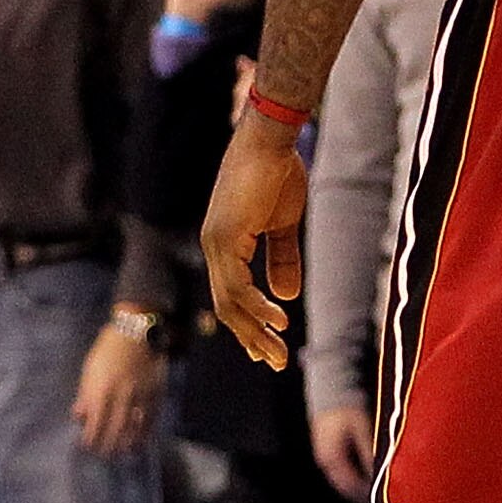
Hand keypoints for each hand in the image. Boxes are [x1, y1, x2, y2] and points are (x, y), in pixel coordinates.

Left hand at [72, 321, 163, 457]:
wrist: (136, 332)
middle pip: (115, 428)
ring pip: (135, 425)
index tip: (88, 447)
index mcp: (102, 390)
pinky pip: (152, 416)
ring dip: (128, 442)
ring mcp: (140, 394)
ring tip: (124, 452)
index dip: (92, 438)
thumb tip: (79, 417)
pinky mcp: (155, 391)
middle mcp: (121, 396)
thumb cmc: (107, 349)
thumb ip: (85, 395)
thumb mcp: (89, 370)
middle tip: (105, 455)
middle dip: (109, 445)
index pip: (95, 423)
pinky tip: (143, 439)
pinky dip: (147, 430)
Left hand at [203, 111, 309, 369]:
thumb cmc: (278, 173)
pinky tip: (277, 320)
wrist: (271, 140)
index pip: (232, 295)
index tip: (268, 346)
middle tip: (274, 361)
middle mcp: (214, 247)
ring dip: (255, 330)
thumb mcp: (284, 224)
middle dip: (252, 337)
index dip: (249, 323)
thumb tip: (287, 296)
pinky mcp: (225, 237)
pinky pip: (238, 284)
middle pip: (228, 306)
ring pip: (230, 302)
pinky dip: (257, 306)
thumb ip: (283, 259)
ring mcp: (217, 243)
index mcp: (225, 244)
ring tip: (277, 351)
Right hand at [310, 400, 376, 502]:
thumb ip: (369, 452)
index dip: (365, 493)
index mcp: (331, 458)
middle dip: (360, 491)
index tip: (379, 499)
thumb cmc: (347, 406)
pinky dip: (352, 471)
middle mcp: (324, 460)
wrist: (329, 386)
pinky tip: (364, 470)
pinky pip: (340, 466)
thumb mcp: (362, 428)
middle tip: (377, 496)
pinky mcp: (326, 446)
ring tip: (374, 485)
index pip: (349, 485)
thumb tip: (379, 473)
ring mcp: (323, 453)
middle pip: (343, 484)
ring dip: (356, 481)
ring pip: (341, 476)